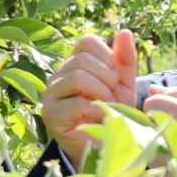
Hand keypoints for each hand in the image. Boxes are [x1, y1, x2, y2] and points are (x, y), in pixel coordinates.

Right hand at [42, 29, 138, 157]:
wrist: (104, 145)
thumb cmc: (112, 112)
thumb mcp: (124, 84)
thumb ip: (125, 59)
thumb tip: (125, 32)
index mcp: (74, 62)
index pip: (87, 41)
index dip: (108, 58)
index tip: (116, 79)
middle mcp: (58, 75)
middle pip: (83, 59)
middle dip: (107, 78)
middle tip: (113, 97)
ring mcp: (51, 95)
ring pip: (78, 77)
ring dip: (102, 93)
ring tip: (107, 107)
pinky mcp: (51, 115)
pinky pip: (76, 103)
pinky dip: (96, 111)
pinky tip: (99, 119)